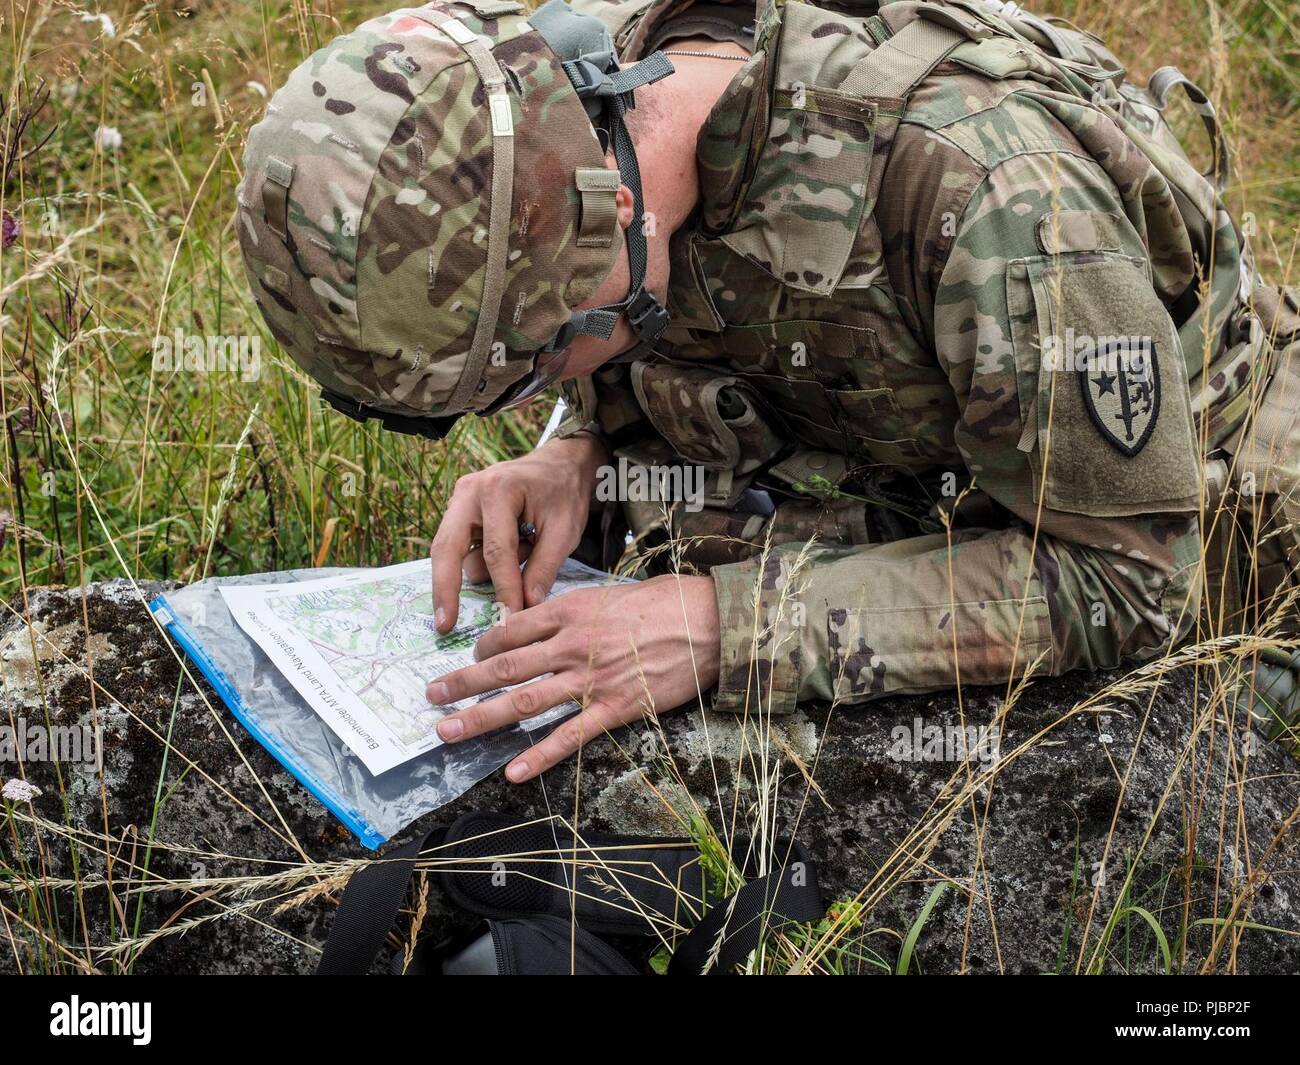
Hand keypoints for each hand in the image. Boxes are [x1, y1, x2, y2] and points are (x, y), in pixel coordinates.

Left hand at [426, 575, 720, 780]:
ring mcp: (591, 679)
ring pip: (525, 701)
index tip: (471, 658)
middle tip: (431, 697)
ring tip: (448, 732)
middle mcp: (571, 644)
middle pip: (504, 667)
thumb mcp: (607, 594)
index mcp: (569, 611)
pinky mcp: (615, 707)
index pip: (511, 630)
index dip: (483, 647)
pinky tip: (513, 770)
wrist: (706, 621)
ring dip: (481, 718)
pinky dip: (539, 755)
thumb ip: (570, 612)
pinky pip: (570, 735)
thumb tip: (540, 624)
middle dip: (462, 683)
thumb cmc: (661, 603)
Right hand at [428, 433, 607, 631]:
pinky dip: (478, 560)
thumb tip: (526, 606)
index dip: (504, 588)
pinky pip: (459, 547)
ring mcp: (458, 500)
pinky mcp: (458, 511)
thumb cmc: (564, 493)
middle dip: (445, 589)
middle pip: (447, 549)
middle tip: (445, 625)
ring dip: (484, 568)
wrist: (560, 464)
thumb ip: (544, 568)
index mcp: (498, 490)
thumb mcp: (565, 531)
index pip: (496, 551)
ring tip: (527, 549)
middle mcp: (468, 492)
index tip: (509, 619)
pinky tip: (515, 547)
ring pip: (452, 551)